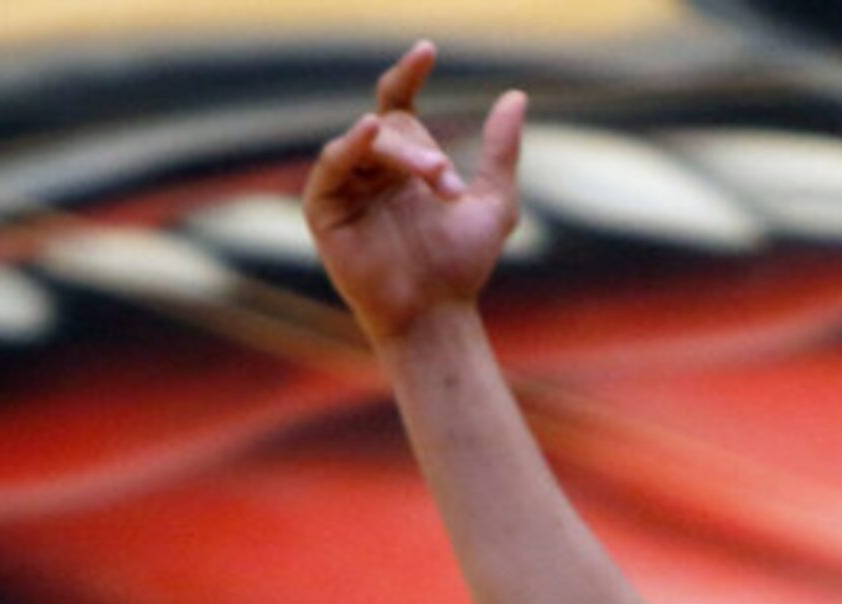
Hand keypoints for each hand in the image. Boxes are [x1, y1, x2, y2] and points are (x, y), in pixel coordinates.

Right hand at [303, 42, 527, 344]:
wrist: (437, 314)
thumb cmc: (462, 265)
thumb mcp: (494, 202)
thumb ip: (501, 150)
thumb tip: (516, 97)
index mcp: (406, 161)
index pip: (399, 101)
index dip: (408, 74)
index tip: (428, 50)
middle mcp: (373, 168)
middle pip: (391, 127)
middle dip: (422, 150)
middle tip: (448, 182)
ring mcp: (346, 186)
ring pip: (366, 142)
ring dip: (400, 153)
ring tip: (433, 176)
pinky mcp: (324, 209)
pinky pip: (331, 166)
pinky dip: (348, 147)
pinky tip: (368, 133)